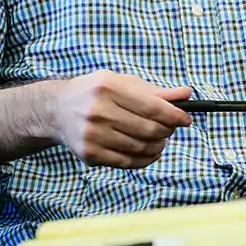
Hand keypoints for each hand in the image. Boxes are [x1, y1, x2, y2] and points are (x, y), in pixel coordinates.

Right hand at [52, 71, 191, 167]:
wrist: (58, 110)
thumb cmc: (97, 93)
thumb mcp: (123, 83)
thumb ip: (156, 91)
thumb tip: (187, 94)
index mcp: (108, 87)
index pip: (152, 106)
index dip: (174, 115)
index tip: (186, 119)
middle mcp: (98, 111)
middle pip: (148, 129)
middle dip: (167, 131)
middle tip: (171, 129)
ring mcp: (92, 135)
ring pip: (140, 148)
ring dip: (158, 146)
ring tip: (159, 139)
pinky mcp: (89, 154)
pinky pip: (127, 162)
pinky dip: (145, 159)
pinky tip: (148, 151)